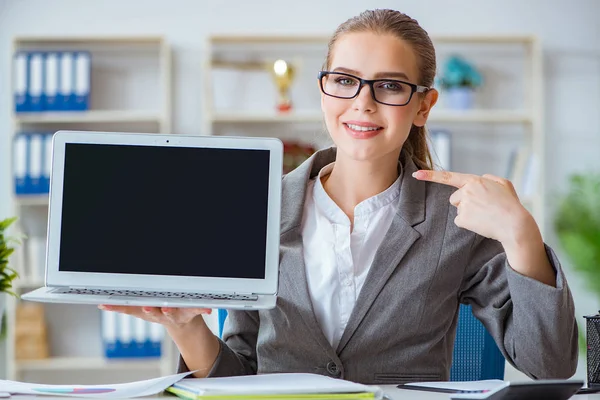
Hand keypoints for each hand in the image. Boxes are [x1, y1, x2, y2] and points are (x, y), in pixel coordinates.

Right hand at [98, 304, 211, 329]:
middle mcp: (162, 314)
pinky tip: (209, 309)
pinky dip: (204, 309)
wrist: (183, 325)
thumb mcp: (142, 311)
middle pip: (155, 312)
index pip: (136, 309)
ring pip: (175, 312)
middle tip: (147, 307)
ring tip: (172, 308)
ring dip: (174, 311)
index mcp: (150, 312)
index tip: (117, 304)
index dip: (127, 307)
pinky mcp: (192, 312)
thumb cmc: (160, 311)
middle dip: (151, 310)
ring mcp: (178, 314)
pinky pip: (199, 309)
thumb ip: (124, 307)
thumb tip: (101, 304)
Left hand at [412, 170, 532, 243]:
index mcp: (474, 181)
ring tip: (485, 215)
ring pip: (459, 209)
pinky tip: (481, 223)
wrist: (515, 224)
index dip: (430, 175)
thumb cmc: (511, 204)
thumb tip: (481, 179)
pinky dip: (469, 223)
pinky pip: (460, 221)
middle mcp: (466, 191)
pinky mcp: (462, 218)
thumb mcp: (504, 184)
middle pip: (455, 198)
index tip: (416, 174)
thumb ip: (490, 178)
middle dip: (464, 202)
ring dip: (468, 213)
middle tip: (483, 207)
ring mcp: (463, 205)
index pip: (449, 177)